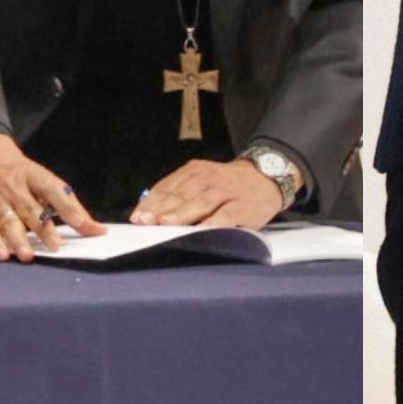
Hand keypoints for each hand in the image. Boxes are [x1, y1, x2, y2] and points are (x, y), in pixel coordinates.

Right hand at [0, 132, 98, 261]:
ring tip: (28, 255)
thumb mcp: (45, 181)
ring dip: (18, 239)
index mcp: (34, 176)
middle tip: (55, 246)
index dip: (67, 207)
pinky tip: (3, 254)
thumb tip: (97, 230)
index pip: (53, 190)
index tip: (80, 222)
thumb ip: (70, 206)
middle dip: (42, 229)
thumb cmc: (23, 176)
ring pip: (9, 221)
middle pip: (30, 209)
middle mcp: (15, 188)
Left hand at [128, 157, 285, 229]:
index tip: (136, 216)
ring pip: (200, 202)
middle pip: (181, 194)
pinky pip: (226, 215)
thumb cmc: (227, 185)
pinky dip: (213, 223)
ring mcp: (226, 191)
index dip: (151, 202)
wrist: (266, 177)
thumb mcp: (203, 180)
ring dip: (182, 213)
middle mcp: (208, 178)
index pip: (168, 187)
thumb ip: (181, 192)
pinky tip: (201, 231)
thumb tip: (151, 210)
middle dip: (161, 209)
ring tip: (166, 223)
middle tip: (144, 221)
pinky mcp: (243, 206)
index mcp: (194, 171)